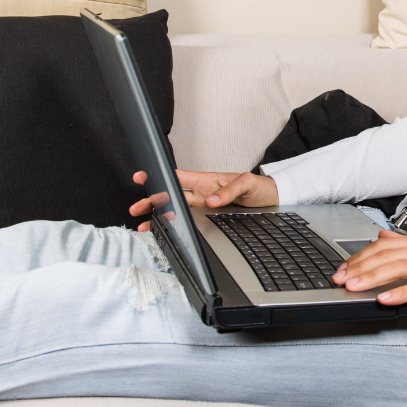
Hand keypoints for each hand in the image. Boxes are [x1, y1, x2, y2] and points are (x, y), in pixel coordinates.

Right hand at [128, 170, 278, 231]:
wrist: (270, 198)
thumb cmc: (258, 186)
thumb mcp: (246, 184)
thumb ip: (229, 191)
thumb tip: (211, 200)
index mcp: (207, 181)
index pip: (179, 177)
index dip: (161, 176)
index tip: (143, 177)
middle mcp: (202, 193)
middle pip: (172, 196)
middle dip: (153, 201)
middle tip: (136, 208)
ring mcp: (204, 205)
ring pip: (176, 210)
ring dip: (159, 216)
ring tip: (143, 224)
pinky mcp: (209, 217)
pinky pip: (188, 220)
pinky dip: (174, 225)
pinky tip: (164, 230)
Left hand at [331, 230, 406, 315]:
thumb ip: (406, 246)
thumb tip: (381, 236)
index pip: (383, 245)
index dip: (360, 256)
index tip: (342, 269)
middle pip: (388, 255)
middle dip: (360, 267)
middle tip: (341, 279)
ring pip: (401, 267)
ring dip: (374, 278)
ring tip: (355, 287)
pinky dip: (402, 292)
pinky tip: (386, 298)